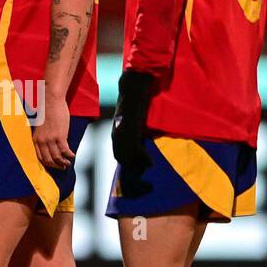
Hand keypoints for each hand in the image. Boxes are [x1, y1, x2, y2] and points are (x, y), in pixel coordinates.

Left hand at [32, 95, 74, 169]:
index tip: (53, 165)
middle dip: (56, 165)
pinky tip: (72, 155)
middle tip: (62, 167)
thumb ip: (43, 135)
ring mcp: (51, 139)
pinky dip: (69, 155)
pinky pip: (65, 150)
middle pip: (48, 160)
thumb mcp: (41, 125)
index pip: (40, 157)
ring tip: (68, 163)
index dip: (47, 163)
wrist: (50, 100)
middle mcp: (42, 141)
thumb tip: (50, 142)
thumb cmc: (46, 110)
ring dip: (63, 162)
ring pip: (57, 157)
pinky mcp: (60, 136)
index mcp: (36, 138)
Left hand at [112, 70, 155, 197]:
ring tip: (148, 167)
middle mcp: (117, 137)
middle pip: (122, 159)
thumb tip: (139, 143)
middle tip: (143, 173)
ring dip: (139, 165)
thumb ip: (132, 133)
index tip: (135, 169)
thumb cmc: (133, 106)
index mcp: (115, 135)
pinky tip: (151, 163)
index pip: (118, 155)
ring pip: (129, 158)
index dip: (127, 163)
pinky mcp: (131, 133)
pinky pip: (138, 152)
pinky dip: (144, 159)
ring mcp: (123, 136)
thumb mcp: (131, 122)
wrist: (132, 93)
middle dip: (132, 167)